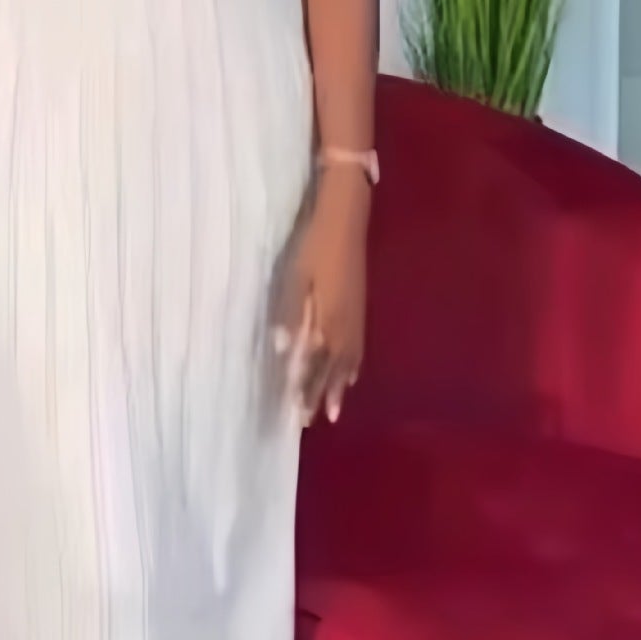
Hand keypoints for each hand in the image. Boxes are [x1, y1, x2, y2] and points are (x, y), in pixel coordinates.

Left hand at [272, 171, 369, 427]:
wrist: (345, 219)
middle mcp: (344, 326)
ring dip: (338, 386)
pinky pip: (358, 347)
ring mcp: (355, 317)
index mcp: (326, 321)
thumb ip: (289, 315)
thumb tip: (281, 351)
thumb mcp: (294, 277)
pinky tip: (351, 374)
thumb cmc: (313, 246)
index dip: (305, 389)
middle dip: (320, 394)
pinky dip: (353, 366)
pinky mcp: (359, 307)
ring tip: (333, 409)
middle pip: (332, 368)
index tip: (297, 414)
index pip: (313, 364)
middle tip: (311, 420)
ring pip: (347, 362)